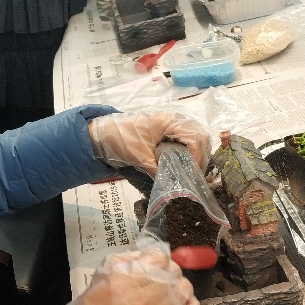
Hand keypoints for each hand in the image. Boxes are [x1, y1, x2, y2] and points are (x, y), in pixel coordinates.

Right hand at [47, 243, 200, 304]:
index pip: (159, 255)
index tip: (148, 267)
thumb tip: (146, 255)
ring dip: (176, 290)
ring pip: (185, 288)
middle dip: (164, 274)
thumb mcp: (101, 275)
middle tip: (152, 285)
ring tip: (163, 299)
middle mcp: (155, 290)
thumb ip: (125, 259)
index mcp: (134, 274)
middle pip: (174, 270)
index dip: (153, 260)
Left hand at [88, 111, 211, 176]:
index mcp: (168, 121)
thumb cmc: (121, 140)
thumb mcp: (140, 156)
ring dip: (197, 152)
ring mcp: (170, 122)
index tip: (194, 173)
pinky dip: (189, 149)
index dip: (198, 157)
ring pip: (194, 135)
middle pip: (199, 135)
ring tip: (193, 170)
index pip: (195, 138)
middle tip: (197, 174)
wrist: (103, 133)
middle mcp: (173, 118)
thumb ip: (158, 170)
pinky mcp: (166, 128)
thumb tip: (172, 185)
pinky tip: (185, 162)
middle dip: (202, 155)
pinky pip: (185, 136)